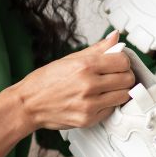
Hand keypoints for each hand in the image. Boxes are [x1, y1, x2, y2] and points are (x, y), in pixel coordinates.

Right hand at [12, 31, 135, 130]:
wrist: (28, 104)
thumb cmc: (45, 81)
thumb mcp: (70, 58)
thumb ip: (97, 49)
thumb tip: (115, 37)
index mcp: (85, 66)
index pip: (123, 61)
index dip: (123, 61)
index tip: (118, 63)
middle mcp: (88, 85)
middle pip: (127, 79)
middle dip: (124, 76)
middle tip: (115, 76)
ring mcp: (89, 104)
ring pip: (123, 96)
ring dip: (119, 91)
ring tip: (108, 88)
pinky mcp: (88, 119)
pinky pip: (111, 110)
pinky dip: (108, 104)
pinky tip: (98, 100)